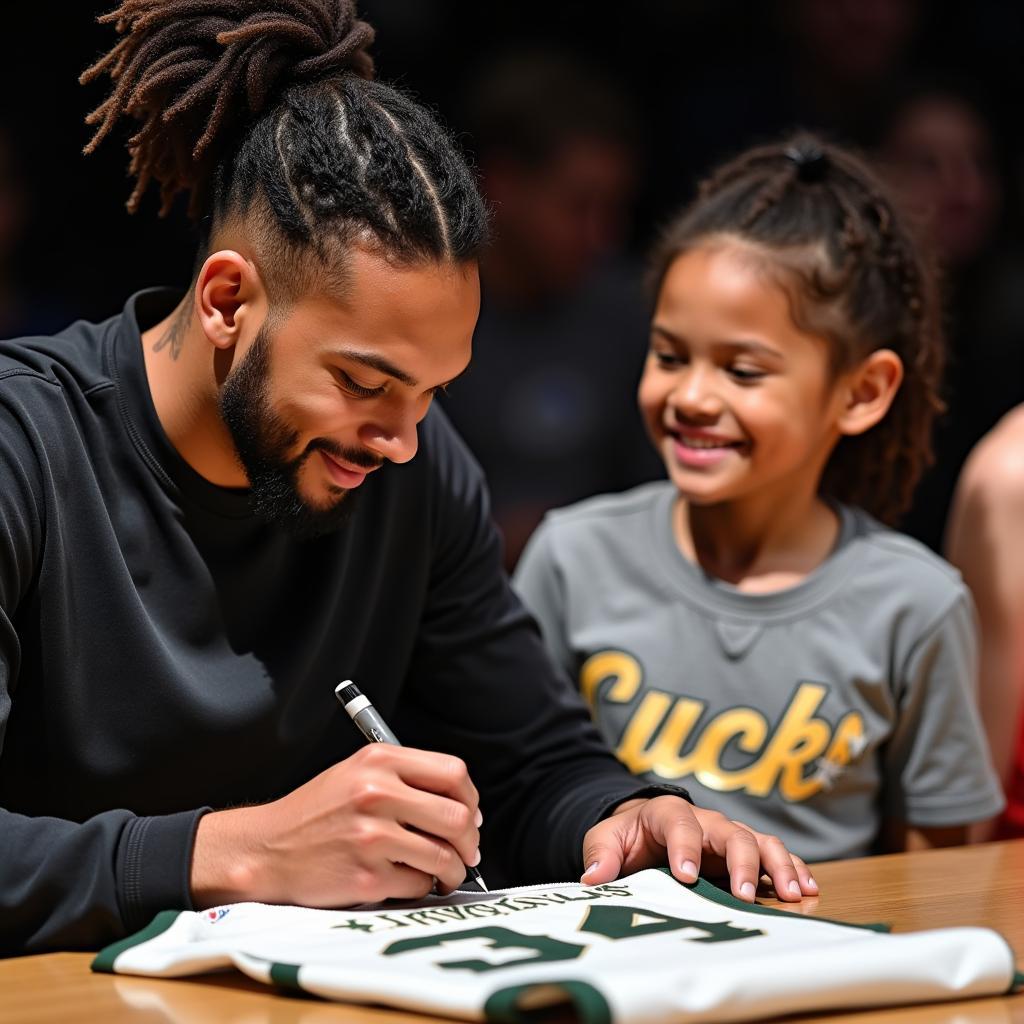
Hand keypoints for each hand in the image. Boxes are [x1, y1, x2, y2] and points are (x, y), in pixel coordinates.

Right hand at [190, 745, 481, 907]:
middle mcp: (377, 793)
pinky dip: (421, 886)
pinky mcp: (367, 875)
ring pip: (444, 856)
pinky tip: (406, 878)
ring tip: (444, 872)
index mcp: (379, 761)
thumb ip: (406, 778)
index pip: (452, 773)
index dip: (470, 798)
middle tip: (466, 851)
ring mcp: (372, 835)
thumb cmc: (315, 813)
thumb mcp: (356, 773)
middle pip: (457, 816)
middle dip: (469, 840)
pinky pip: (419, 883)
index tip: (470, 814)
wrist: (266, 849)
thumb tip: (462, 804)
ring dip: (452, 870)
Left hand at [580, 796, 817, 902]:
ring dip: (778, 866)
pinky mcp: (744, 854)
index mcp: (668, 813)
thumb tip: (592, 878)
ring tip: (793, 894)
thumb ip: (601, 855)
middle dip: (741, 863)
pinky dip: (793, 869)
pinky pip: (774, 856)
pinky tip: (808, 889)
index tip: (686, 875)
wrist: (644, 828)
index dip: (684, 847)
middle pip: (731, 832)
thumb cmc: (627, 835)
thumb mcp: (606, 839)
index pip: (679, 823)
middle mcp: (706, 820)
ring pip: (760, 841)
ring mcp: (729, 836)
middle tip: (744, 895)